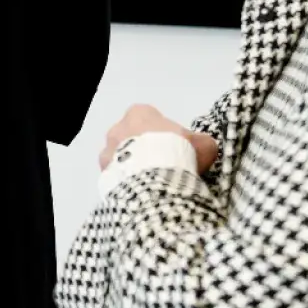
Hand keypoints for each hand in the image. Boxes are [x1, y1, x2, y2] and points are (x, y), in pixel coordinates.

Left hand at [100, 103, 219, 174]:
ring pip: (122, 159)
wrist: (154, 180)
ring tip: (153, 185)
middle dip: (146, 152)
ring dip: (134, 168)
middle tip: (164, 169)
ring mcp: (106, 152)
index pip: (151, 120)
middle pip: (133, 139)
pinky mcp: (103, 175)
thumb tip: (204, 147)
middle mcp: (117, 128)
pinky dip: (128, 185)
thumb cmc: (177, 152)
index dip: (166, 136)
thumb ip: (202, 143)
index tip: (177, 151)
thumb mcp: (203, 145)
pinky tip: (143, 194)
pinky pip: (117, 179)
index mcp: (139, 113)